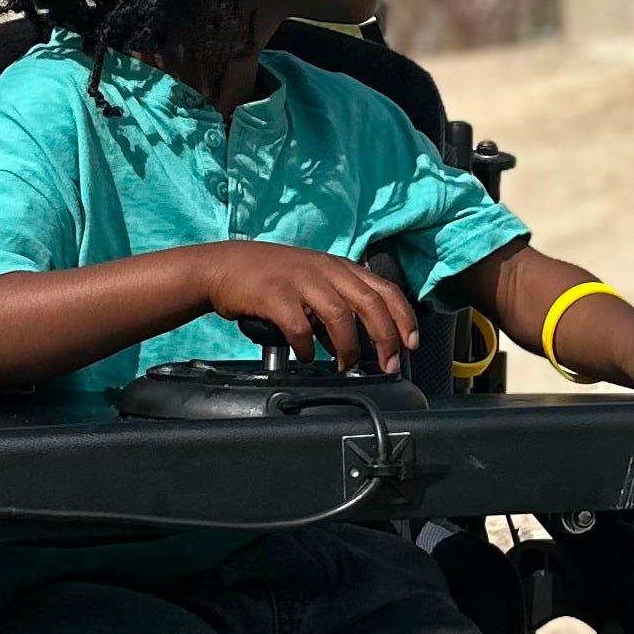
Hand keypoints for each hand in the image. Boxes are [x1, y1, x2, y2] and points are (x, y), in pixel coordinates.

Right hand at [200, 243, 417, 373]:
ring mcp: (300, 281)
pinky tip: (306, 357)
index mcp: (339, 267)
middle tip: (388, 365)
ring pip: (340, 316)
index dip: (403, 318)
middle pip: (370, 304)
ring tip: (345, 366)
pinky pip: (300, 328)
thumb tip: (356, 344)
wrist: (222, 266)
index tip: (411, 344)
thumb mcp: (312, 282)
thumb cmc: (269, 277)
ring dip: (348, 348)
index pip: (385, 289)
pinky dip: (308, 348)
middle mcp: (325, 270)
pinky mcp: (275, 295)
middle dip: (385, 338)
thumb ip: (337, 306)